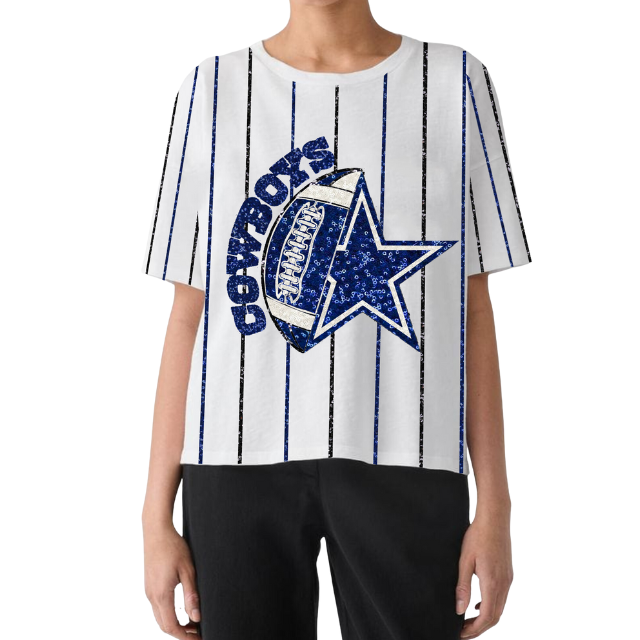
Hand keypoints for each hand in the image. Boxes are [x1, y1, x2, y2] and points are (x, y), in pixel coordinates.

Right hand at [144, 523, 200, 637]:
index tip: (198, 637)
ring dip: (174, 624)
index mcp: (161, 594)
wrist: (156, 531)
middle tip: (197, 633)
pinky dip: (168, 615)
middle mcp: (151, 596)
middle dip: (180, 633)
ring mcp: (148, 591)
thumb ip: (191, 595)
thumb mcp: (188, 570)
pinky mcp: (149, 585)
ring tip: (192, 623)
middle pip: (164, 625)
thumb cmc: (173, 547)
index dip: (185, 636)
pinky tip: (180, 610)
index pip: (171, 626)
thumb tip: (196, 617)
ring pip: (159, 617)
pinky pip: (157, 607)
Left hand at [456, 514, 512, 638]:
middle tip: (463, 631)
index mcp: (493, 582)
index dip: (474, 629)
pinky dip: (491, 606)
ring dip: (485, 618)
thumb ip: (463, 586)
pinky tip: (478, 604)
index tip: (461, 633)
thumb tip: (460, 609)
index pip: (487, 617)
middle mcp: (504, 584)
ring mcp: (508, 579)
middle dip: (479, 628)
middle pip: (495, 617)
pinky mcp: (508, 573)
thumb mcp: (465, 560)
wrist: (495, 518)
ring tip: (468, 620)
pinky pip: (501, 597)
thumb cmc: (478, 536)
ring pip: (499, 608)